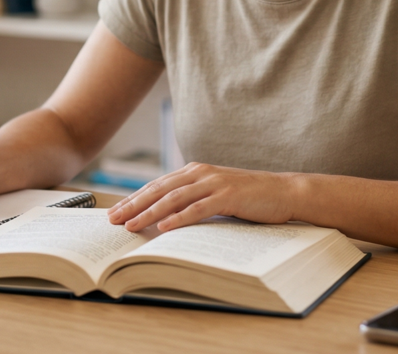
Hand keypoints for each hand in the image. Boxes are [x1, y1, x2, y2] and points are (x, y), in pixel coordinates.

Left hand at [107, 163, 297, 231]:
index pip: (157, 186)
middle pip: (159, 190)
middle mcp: (200, 173)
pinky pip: (198, 208)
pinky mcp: (228, 196)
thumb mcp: (214, 194)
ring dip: (150, 212)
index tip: (115, 212)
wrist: (283, 191)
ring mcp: (214, 183)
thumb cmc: (249, 197)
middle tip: (113, 220)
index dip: (134, 198)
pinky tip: (164, 227)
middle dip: (134, 205)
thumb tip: (164, 216)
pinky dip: (179, 217)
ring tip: (131, 225)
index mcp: (194, 171)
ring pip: (174, 198)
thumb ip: (192, 199)